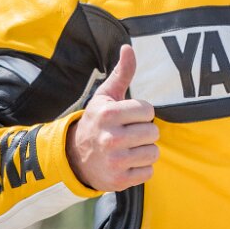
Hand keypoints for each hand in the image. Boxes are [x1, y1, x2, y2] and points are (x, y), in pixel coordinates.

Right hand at [67, 45, 159, 190]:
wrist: (75, 158)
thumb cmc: (97, 122)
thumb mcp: (105, 96)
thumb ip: (121, 73)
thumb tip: (128, 47)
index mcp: (108, 114)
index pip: (148, 111)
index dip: (141, 113)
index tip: (128, 117)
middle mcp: (110, 138)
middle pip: (153, 132)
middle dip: (144, 132)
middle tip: (128, 134)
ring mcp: (114, 161)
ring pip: (154, 153)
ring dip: (144, 151)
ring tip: (128, 148)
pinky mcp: (119, 180)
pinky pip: (148, 172)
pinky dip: (141, 168)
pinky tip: (126, 163)